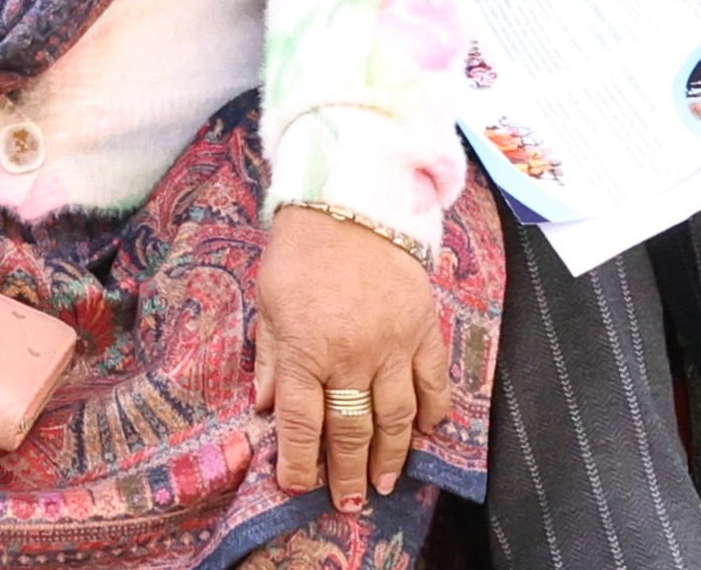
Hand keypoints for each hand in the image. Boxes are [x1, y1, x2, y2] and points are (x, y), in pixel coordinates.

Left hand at [253, 204, 448, 516]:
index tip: (299, 488)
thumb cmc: (302, 248)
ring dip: (392, 457)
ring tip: (386, 484)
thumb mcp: (269, 300)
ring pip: (396, 417)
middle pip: (351, 430)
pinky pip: (434, 382)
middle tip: (350, 503)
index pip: (303, 423)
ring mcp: (393, 345)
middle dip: (348, 473)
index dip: (300, 463)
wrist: (353, 197)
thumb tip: (265, 407)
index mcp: (306, 348)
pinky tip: (427, 434)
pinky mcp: (424, 329)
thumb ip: (272, 357)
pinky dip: (433, 413)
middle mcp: (351, 355)